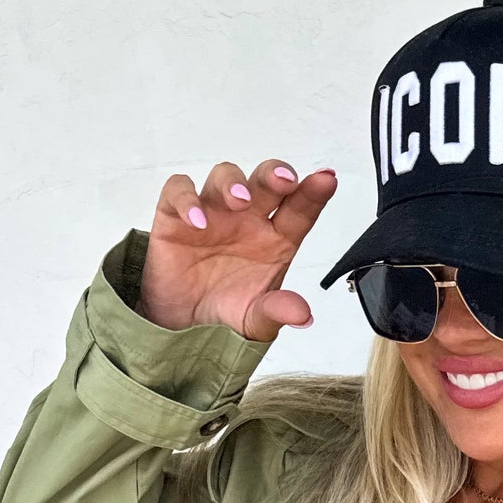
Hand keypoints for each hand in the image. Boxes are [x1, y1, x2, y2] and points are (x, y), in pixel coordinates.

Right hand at [137, 159, 338, 340]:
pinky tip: (196, 221)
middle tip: (283, 181)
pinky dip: (186, 199)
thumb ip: (277, 312)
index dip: (314, 192)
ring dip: (233, 183)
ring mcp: (213, 213)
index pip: (299, 209)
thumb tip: (302, 314)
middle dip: (275, 174)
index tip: (327, 180)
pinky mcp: (176, 216)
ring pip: (225, 177)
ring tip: (239, 202)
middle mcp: (248, 219)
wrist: (182, 327)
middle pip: (265, 181)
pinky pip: (178, 191)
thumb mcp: (256, 322)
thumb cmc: (226, 312)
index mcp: (276, 240)